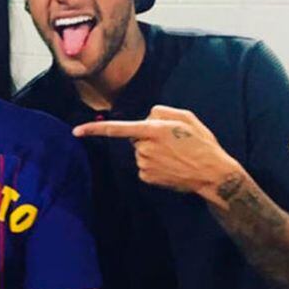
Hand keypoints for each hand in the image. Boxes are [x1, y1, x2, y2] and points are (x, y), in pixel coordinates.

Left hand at [73, 105, 239, 198]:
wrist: (213, 174)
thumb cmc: (201, 143)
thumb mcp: (186, 117)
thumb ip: (161, 111)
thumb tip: (146, 117)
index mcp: (152, 130)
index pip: (117, 129)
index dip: (94, 130)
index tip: (75, 132)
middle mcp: (144, 148)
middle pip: (135, 138)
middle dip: (147, 137)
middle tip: (172, 142)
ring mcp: (144, 164)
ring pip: (140, 152)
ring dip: (152, 151)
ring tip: (175, 155)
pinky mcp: (147, 177)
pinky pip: (144, 166)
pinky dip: (154, 165)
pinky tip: (171, 166)